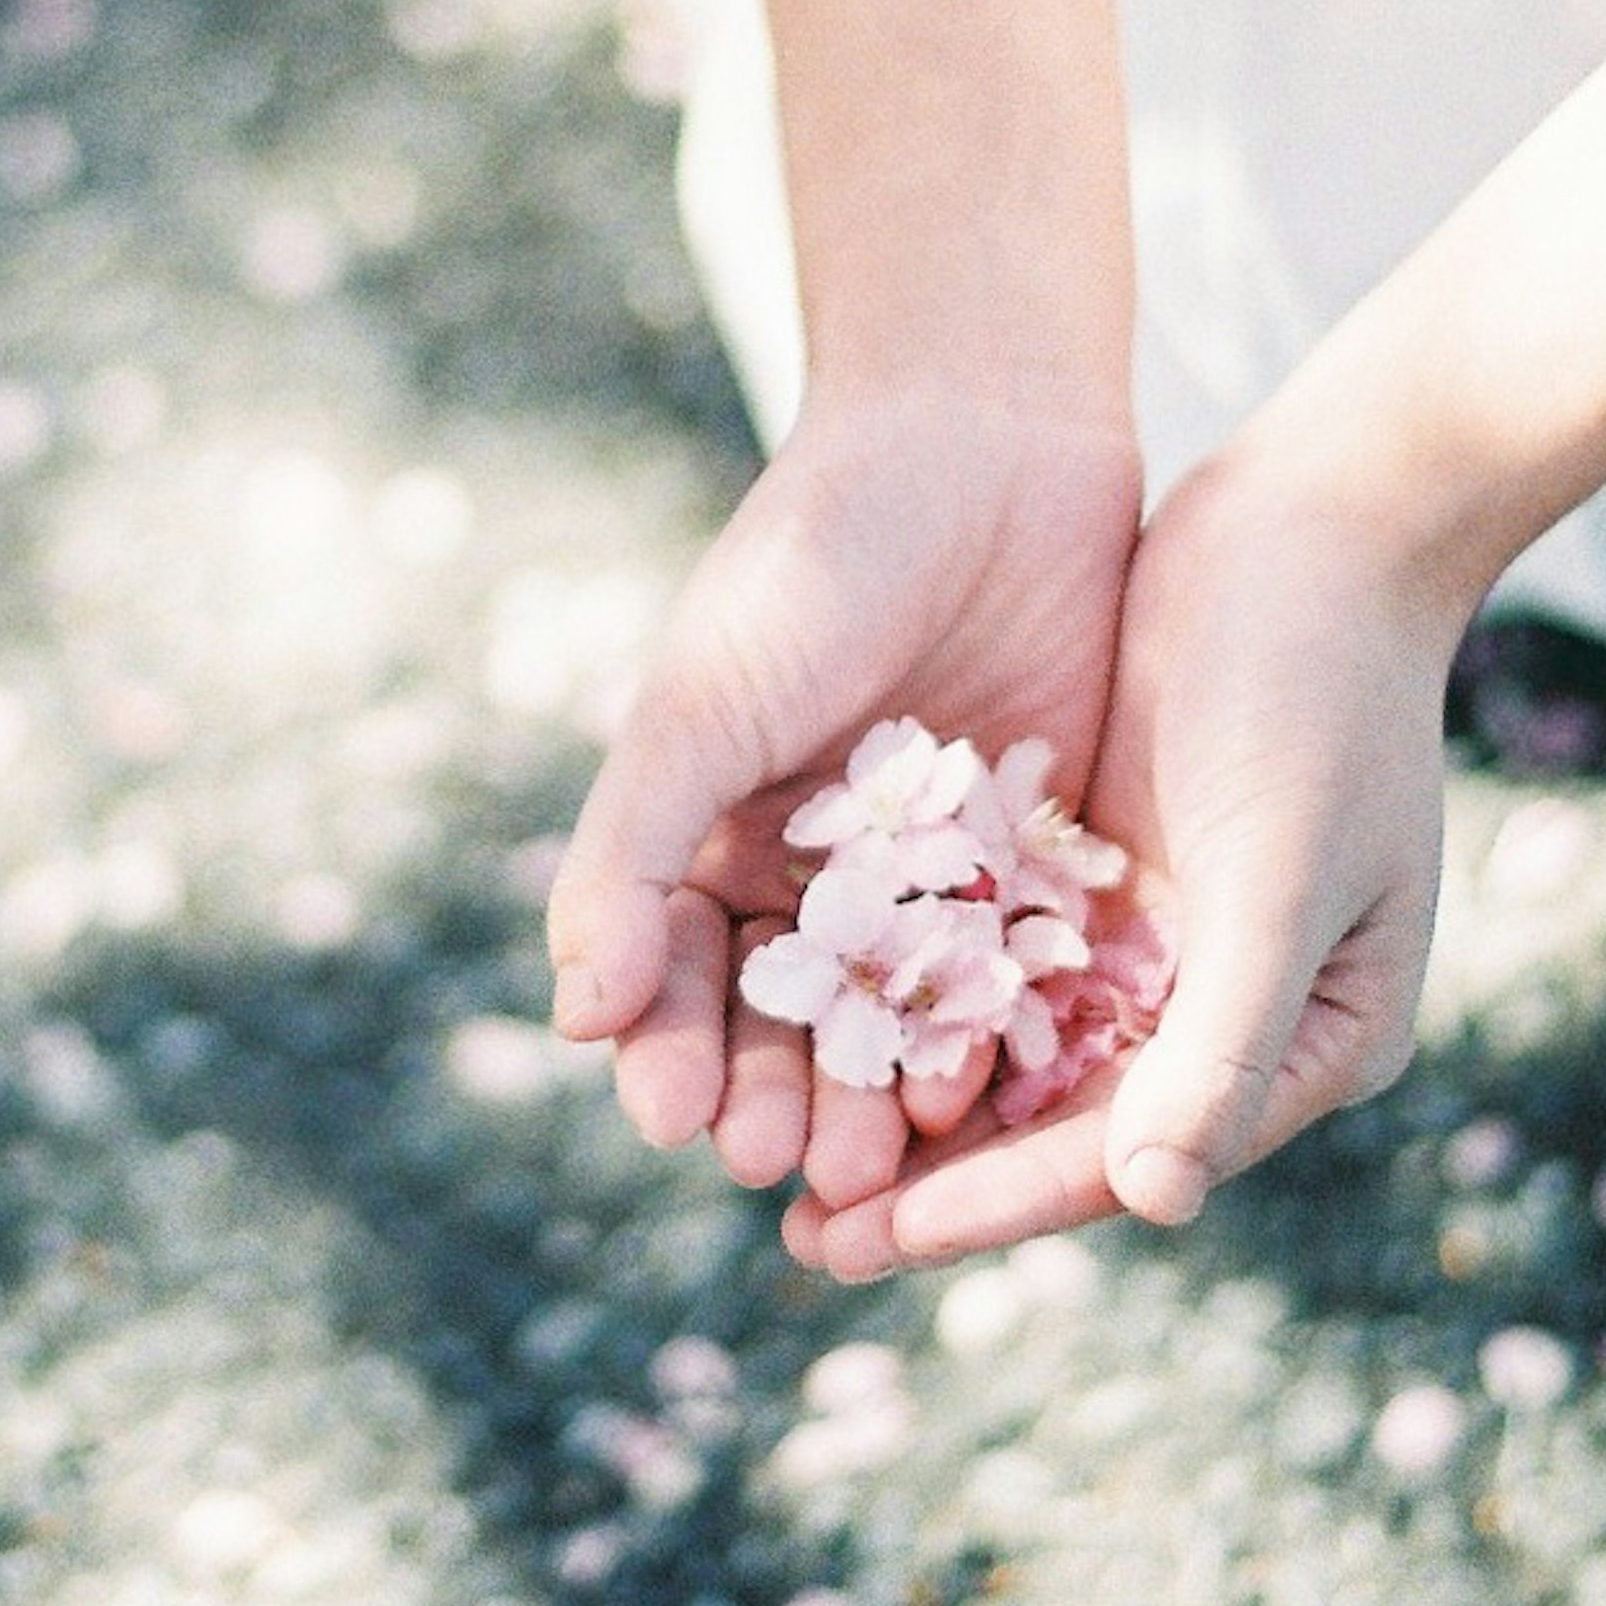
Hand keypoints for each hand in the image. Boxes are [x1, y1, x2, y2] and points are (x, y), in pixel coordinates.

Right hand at [546, 381, 1138, 1204]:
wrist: (980, 445)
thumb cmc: (808, 567)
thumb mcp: (697, 713)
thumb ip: (625, 860)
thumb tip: (576, 1020)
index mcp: (713, 842)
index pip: (678, 982)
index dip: (672, 1055)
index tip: (676, 1120)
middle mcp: (814, 879)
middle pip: (783, 1029)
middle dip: (774, 1099)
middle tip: (784, 1160)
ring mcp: (926, 881)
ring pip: (892, 1026)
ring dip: (872, 1097)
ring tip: (874, 1156)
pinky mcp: (1029, 866)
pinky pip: (1004, 981)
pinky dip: (984, 1043)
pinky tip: (976, 1090)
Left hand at [782, 432, 1457, 1274]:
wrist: (1321, 524)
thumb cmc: (1321, 696)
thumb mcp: (1278, 875)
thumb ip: (1219, 1039)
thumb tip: (1155, 1202)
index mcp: (1309, 1043)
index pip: (1127, 1152)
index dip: (994, 1202)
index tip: (869, 1238)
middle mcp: (1233, 1010)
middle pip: (1063, 1125)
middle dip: (934, 1181)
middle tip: (803, 1236)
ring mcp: (1166, 937)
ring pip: (1020, 1050)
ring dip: (914, 1099)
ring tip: (788, 1146)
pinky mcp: (1104, 863)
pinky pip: (999, 955)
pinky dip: (920, 995)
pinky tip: (821, 1021)